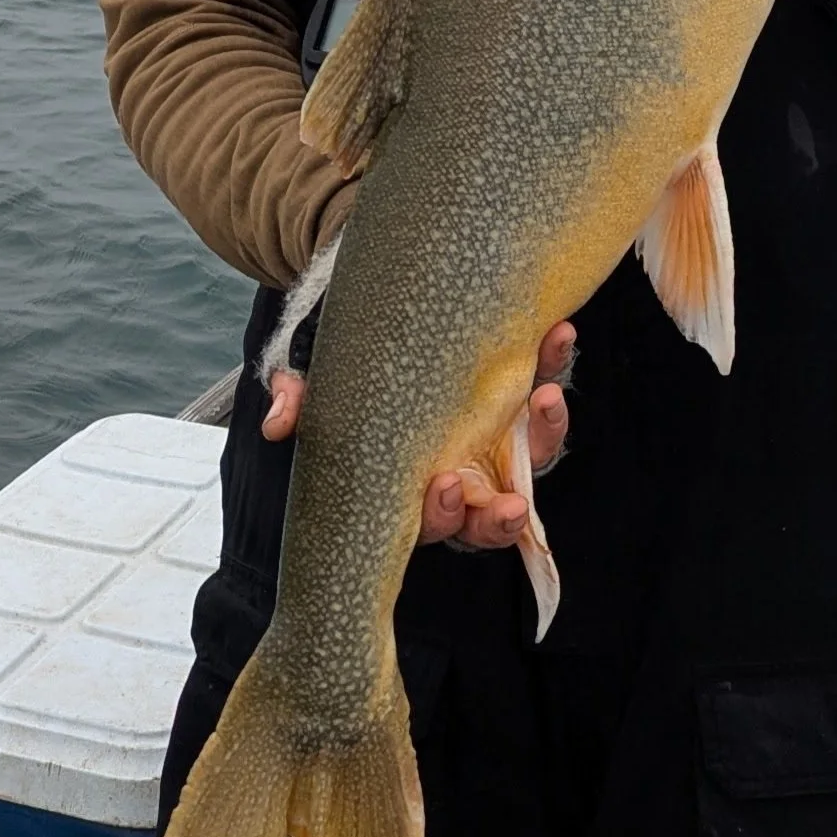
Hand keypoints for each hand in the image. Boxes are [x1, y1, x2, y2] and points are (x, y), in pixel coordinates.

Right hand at [261, 321, 574, 549]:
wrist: (386, 316)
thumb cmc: (353, 368)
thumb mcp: (324, 381)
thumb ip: (301, 400)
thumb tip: (278, 423)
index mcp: (413, 485)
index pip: (430, 521)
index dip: (441, 514)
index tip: (445, 486)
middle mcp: (463, 475)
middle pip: (489, 517)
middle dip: (499, 517)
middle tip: (511, 504)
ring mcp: (498, 441)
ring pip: (533, 459)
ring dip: (544, 434)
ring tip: (545, 398)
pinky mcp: (523, 396)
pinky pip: (546, 395)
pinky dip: (554, 367)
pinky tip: (558, 336)